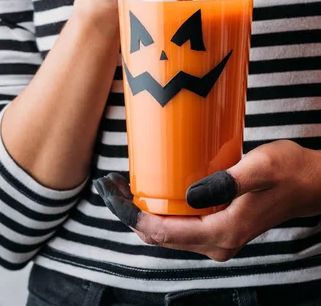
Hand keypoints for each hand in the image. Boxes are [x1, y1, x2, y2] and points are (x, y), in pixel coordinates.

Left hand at [94, 140, 320, 261]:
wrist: (311, 183)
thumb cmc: (288, 171)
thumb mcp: (259, 168)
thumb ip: (226, 182)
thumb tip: (189, 193)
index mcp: (222, 232)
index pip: (163, 233)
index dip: (131, 214)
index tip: (111, 193)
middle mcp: (216, 242)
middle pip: (159, 236)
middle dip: (129, 213)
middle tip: (109, 185)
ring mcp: (217, 237)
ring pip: (167, 232)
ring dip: (141, 212)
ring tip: (121, 187)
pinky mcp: (219, 226)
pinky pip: (180, 225)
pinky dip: (159, 210)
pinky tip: (150, 189)